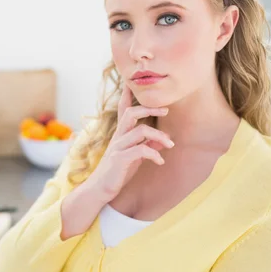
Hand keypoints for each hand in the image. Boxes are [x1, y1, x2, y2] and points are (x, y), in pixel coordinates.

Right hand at [87, 83, 173, 201]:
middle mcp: (118, 137)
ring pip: (140, 131)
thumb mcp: (134, 157)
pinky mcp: (120, 159)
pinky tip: (160, 161)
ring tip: (171, 144)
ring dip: (159, 135)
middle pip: (130, 113)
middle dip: (149, 108)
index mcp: (120, 134)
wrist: (100, 190)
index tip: (131, 81)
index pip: (123, 110)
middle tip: (166, 108)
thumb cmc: (117, 172)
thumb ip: (146, 146)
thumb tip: (163, 140)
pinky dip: (154, 154)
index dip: (127, 95)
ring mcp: (118, 147)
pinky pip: (140, 150)